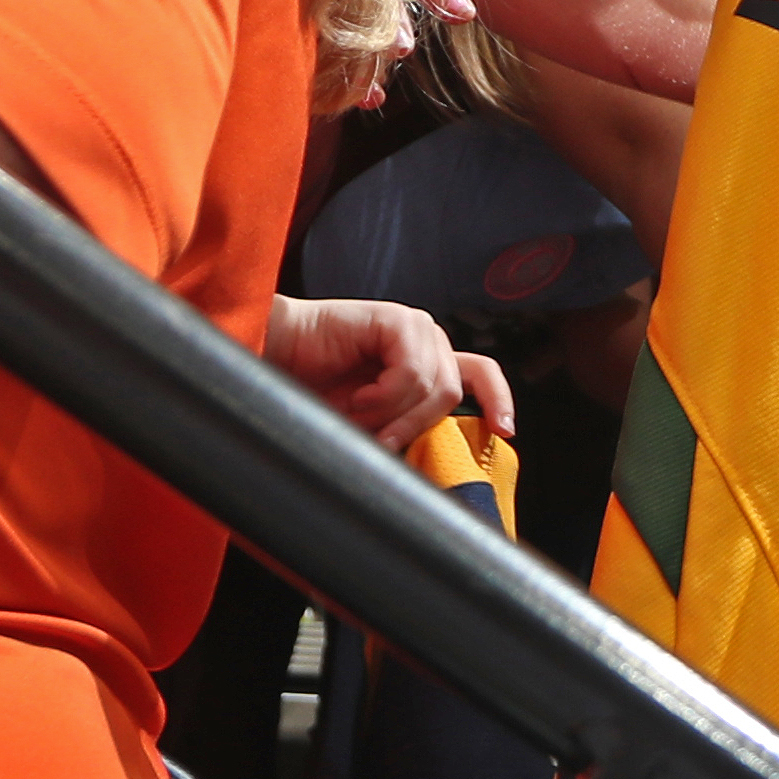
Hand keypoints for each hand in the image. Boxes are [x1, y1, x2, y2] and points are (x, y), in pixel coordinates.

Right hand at [264, 294, 511, 449]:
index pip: (481, 376)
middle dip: (414, 425)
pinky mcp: (396, 320)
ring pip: (432, 388)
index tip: (504, 432)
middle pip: (451, 395)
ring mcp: (415, 328)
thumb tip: (443, 458)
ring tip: (357, 411)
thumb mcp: (374, 420)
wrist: (274, 358)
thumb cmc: (317, 390)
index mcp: (429, 363)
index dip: (498, 401)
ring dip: (392, 413)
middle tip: (379, 438)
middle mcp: (428, 343)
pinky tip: (357, 396)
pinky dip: (385, 395)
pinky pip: (412, 372)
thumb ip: (408, 425)